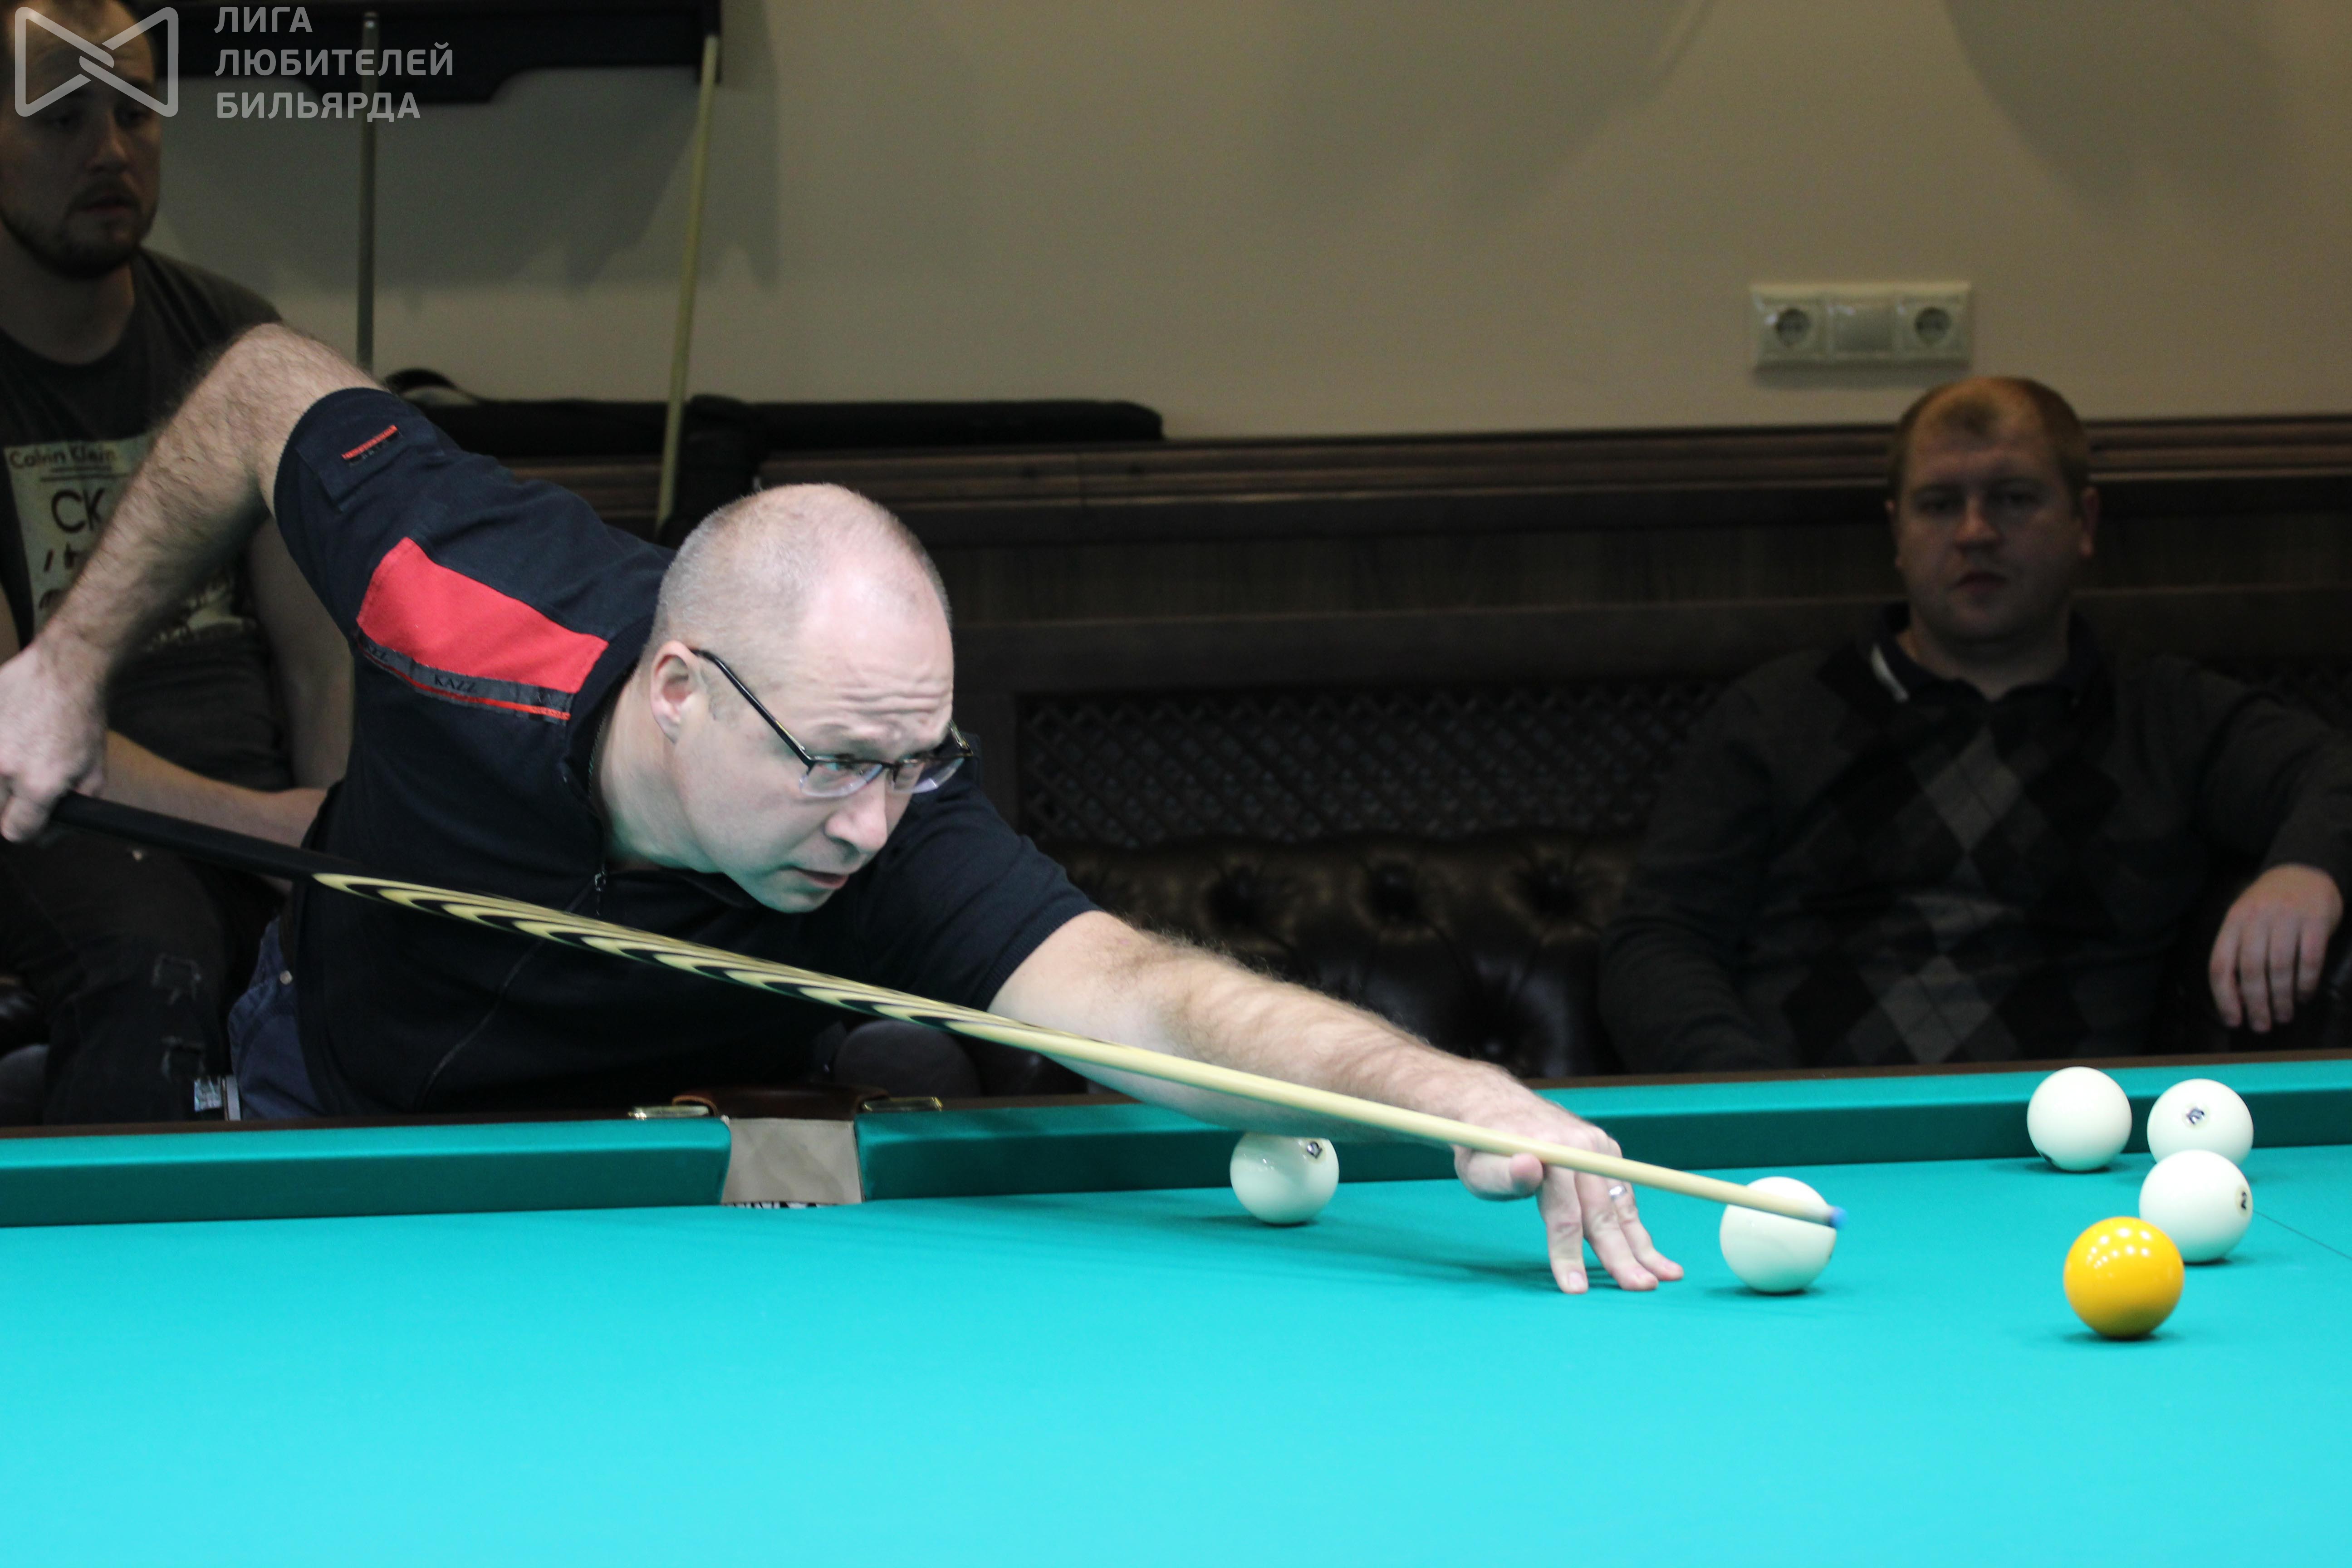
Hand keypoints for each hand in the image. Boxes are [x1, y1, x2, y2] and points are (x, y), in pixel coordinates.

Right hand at [0, 638, 108, 841]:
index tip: (32, 816)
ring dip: (0, 776)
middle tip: (25, 782)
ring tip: (18, 755)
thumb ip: (74, 810)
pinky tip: (9, 736)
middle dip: (9, 802)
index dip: (27, 827)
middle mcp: (2, 767)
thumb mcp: (94, 772)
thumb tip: (48, 836)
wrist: (65, 670)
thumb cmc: (82, 720)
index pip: (15, 831)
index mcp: (37, 784)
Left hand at [1452, 1092, 1684, 1294]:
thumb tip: (1530, 1167)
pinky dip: (1635, 1227)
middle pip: (1602, 1213)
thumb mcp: (1480, 1166)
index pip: (1565, 1214)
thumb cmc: (1483, 1148)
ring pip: (1620, 1206)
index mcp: (1552, 1151)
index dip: (1569, 1253)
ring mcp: (1599, 1148)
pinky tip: (1652, 1253)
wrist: (1496, 1109)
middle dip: (1621, 1256)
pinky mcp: (1607, 1153)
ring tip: (1667, 1275)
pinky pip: (1622, 1197)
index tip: (1575, 1289)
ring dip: (1642, 1244)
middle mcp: (1583, 1146)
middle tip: (1640, 1288)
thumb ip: (1505, 1175)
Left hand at [2210, 863, 2344, 1031]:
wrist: (2304, 871)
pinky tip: (2304, 997)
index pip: (2221, 964)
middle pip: (2250, 969)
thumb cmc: (2268, 904)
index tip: (2233, 1020)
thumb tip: (2236, 997)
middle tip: (2262, 1026)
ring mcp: (2287, 919)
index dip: (2224, 997)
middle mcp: (2257, 919)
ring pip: (2280, 968)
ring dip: (2281, 998)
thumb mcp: (2244, 919)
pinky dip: (2306, 983)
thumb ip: (2237, 951)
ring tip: (2284, 1016)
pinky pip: (2309, 959)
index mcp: (2233, 922)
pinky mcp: (2315, 921)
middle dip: (2255, 1004)